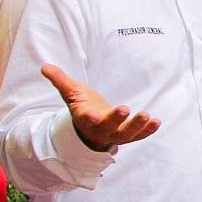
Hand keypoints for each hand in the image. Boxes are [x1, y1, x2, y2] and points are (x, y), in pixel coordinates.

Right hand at [41, 64, 159, 150]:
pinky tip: (157, 122)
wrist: (91, 125)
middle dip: (117, 120)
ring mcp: (115, 134)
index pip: (86, 118)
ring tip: (147, 116)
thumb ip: (60, 80)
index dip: (89, 116)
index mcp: (85, 118)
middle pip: (109, 127)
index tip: (92, 113)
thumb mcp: (71, 92)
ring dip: (137, 126)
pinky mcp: (127, 135)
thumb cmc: (82, 105)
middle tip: (125, 109)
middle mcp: (100, 129)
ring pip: (126, 134)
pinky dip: (148, 130)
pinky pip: (139, 135)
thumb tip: (44, 67)